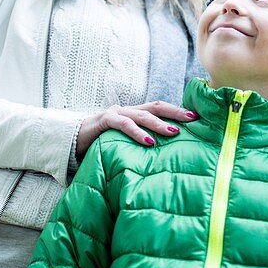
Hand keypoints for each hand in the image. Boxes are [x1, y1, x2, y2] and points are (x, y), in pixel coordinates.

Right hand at [76, 101, 197, 156]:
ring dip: (159, 123)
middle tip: (193, 119)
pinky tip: (149, 142)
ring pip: (142, 115)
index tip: (197, 117)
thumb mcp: (124, 145)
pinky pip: (123, 124)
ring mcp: (116, 113)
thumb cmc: (100, 145)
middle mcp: (127, 110)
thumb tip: (166, 161)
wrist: (70, 141)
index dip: (177, 111)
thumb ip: (140, 148)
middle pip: (156, 106)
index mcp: (134, 114)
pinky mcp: (104, 120)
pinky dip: (137, 132)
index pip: (160, 108)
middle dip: (175, 112)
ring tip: (174, 132)